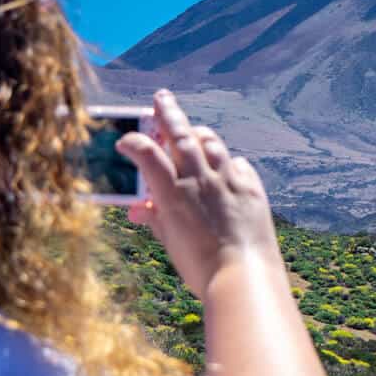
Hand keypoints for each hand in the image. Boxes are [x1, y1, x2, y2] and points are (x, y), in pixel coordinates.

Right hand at [116, 89, 280, 297]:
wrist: (243, 278)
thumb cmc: (199, 266)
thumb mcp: (169, 243)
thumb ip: (154, 218)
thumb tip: (137, 209)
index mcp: (173, 192)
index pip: (147, 153)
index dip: (133, 142)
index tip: (125, 140)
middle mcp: (200, 179)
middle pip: (180, 135)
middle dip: (168, 113)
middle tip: (162, 97)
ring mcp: (228, 180)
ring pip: (211, 143)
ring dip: (198, 133)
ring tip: (191, 129)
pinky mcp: (251, 189)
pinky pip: (238, 165)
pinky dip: (228, 163)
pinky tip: (226, 166)